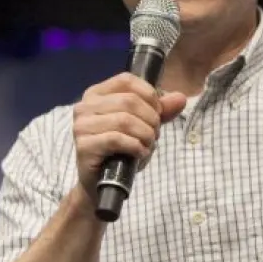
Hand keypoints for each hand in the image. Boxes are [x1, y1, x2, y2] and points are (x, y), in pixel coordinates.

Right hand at [71, 74, 185, 202]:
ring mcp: (81, 126)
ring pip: (124, 120)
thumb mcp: (145, 125)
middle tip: (154, 134)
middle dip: (151, 119)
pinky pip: (116, 139)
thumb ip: (162, 110)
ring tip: (147, 145)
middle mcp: (84, 106)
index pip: (127, 80)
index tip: (157, 113)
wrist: (102, 181)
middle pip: (129, 101)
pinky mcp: (83, 146)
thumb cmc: (122, 149)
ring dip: (145, 135)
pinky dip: (136, 147)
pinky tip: (140, 153)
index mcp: (96, 94)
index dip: (149, 95)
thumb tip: (181, 98)